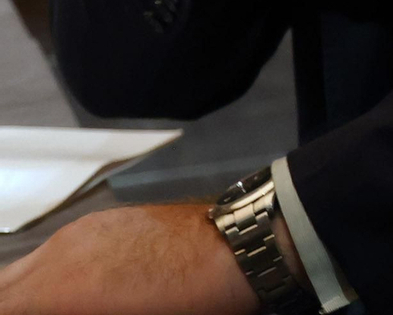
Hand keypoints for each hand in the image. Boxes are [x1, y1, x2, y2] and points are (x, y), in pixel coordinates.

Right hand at [0, 203, 257, 313]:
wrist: (234, 249)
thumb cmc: (183, 305)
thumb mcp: (112, 314)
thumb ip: (66, 307)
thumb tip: (62, 304)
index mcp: (59, 288)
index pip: (7, 304)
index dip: (11, 310)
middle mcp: (59, 252)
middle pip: (6, 288)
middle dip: (11, 306)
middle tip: (29, 314)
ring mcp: (80, 232)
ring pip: (23, 270)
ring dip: (22, 297)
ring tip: (43, 309)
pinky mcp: (100, 223)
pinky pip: (50, 254)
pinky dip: (42, 279)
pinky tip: (62, 297)